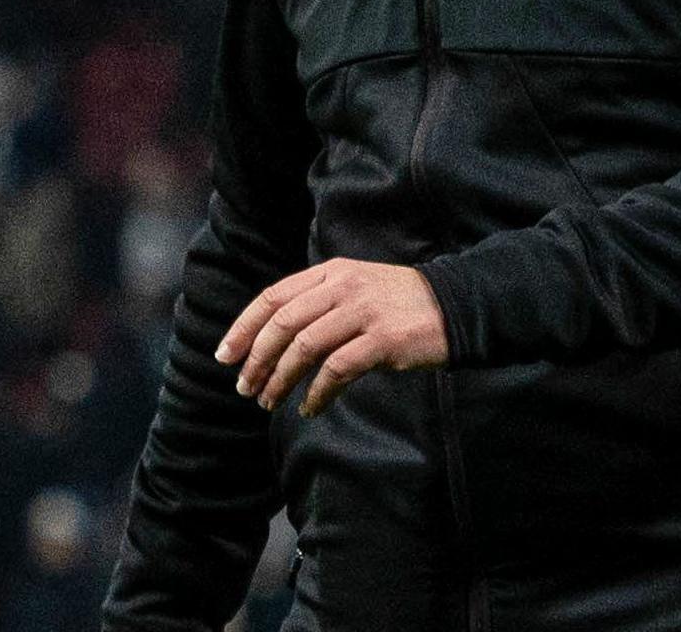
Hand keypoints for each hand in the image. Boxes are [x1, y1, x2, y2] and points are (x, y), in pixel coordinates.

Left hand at [215, 258, 448, 416]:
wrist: (455, 306)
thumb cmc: (399, 304)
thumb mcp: (355, 289)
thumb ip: (318, 304)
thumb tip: (273, 339)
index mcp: (330, 273)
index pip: (273, 297)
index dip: (244, 327)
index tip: (225, 355)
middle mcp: (342, 288)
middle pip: (282, 323)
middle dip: (256, 359)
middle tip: (243, 387)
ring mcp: (363, 312)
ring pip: (304, 347)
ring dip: (280, 379)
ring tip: (269, 401)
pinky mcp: (382, 340)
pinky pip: (337, 370)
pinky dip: (316, 392)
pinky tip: (308, 407)